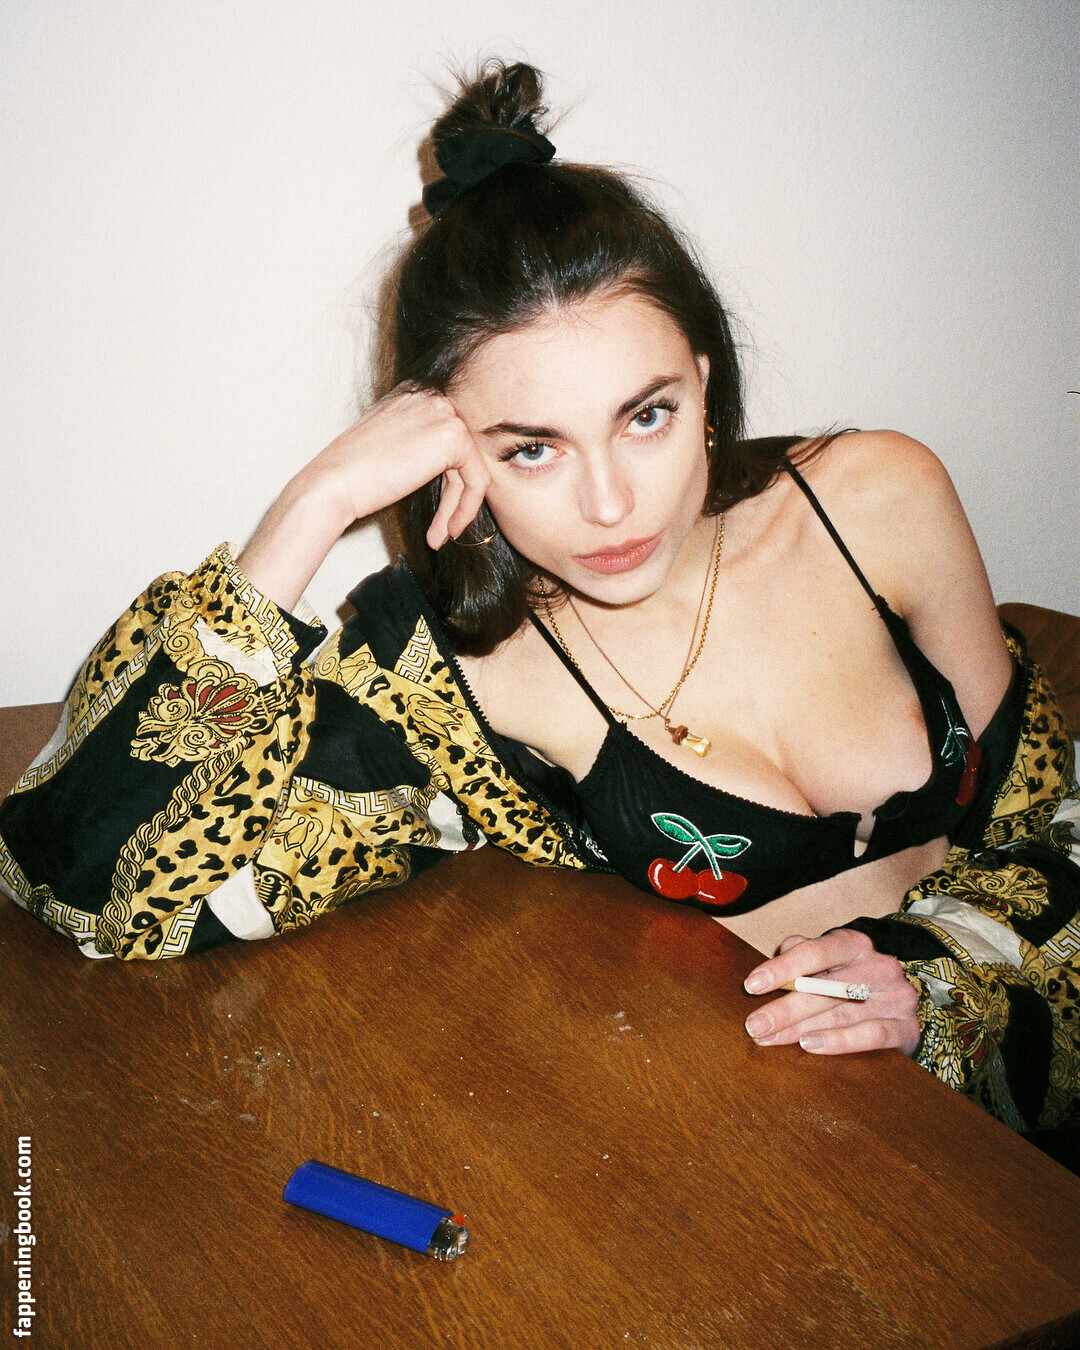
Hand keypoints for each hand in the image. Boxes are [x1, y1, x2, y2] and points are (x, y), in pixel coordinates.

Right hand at [239, 385, 490, 610]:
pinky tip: (448, 529)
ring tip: (442, 534)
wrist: (332, 485)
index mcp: (413, 394)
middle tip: (444, 527)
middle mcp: (430, 395)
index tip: (440, 508)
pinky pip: (477, 479)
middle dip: (455, 495)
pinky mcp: (452, 436)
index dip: (447, 478)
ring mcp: (442, 412)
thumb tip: (449, 466)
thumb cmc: (351, 474)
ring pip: (470, 468)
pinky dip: (466, 508)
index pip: (446, 438)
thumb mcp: (390, 446)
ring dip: (458, 507)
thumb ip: (418, 444)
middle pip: (461, 452)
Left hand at [742, 929, 920, 1056]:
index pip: (815, 951)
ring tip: (771, 1039)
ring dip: (800, 1029)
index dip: (782, 968)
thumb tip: (772, 967)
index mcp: (854, 944)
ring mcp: (896, 997)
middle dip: (784, 1009)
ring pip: (841, 1014)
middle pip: (825, 989)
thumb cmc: (850, 977)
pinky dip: (838, 1041)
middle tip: (754, 1025)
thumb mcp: (827, 959)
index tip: (752, 985)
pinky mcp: (907, 1027)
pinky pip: (871, 1035)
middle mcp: (878, 966)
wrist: (899, 1000)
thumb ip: (800, 956)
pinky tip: (809, 1045)